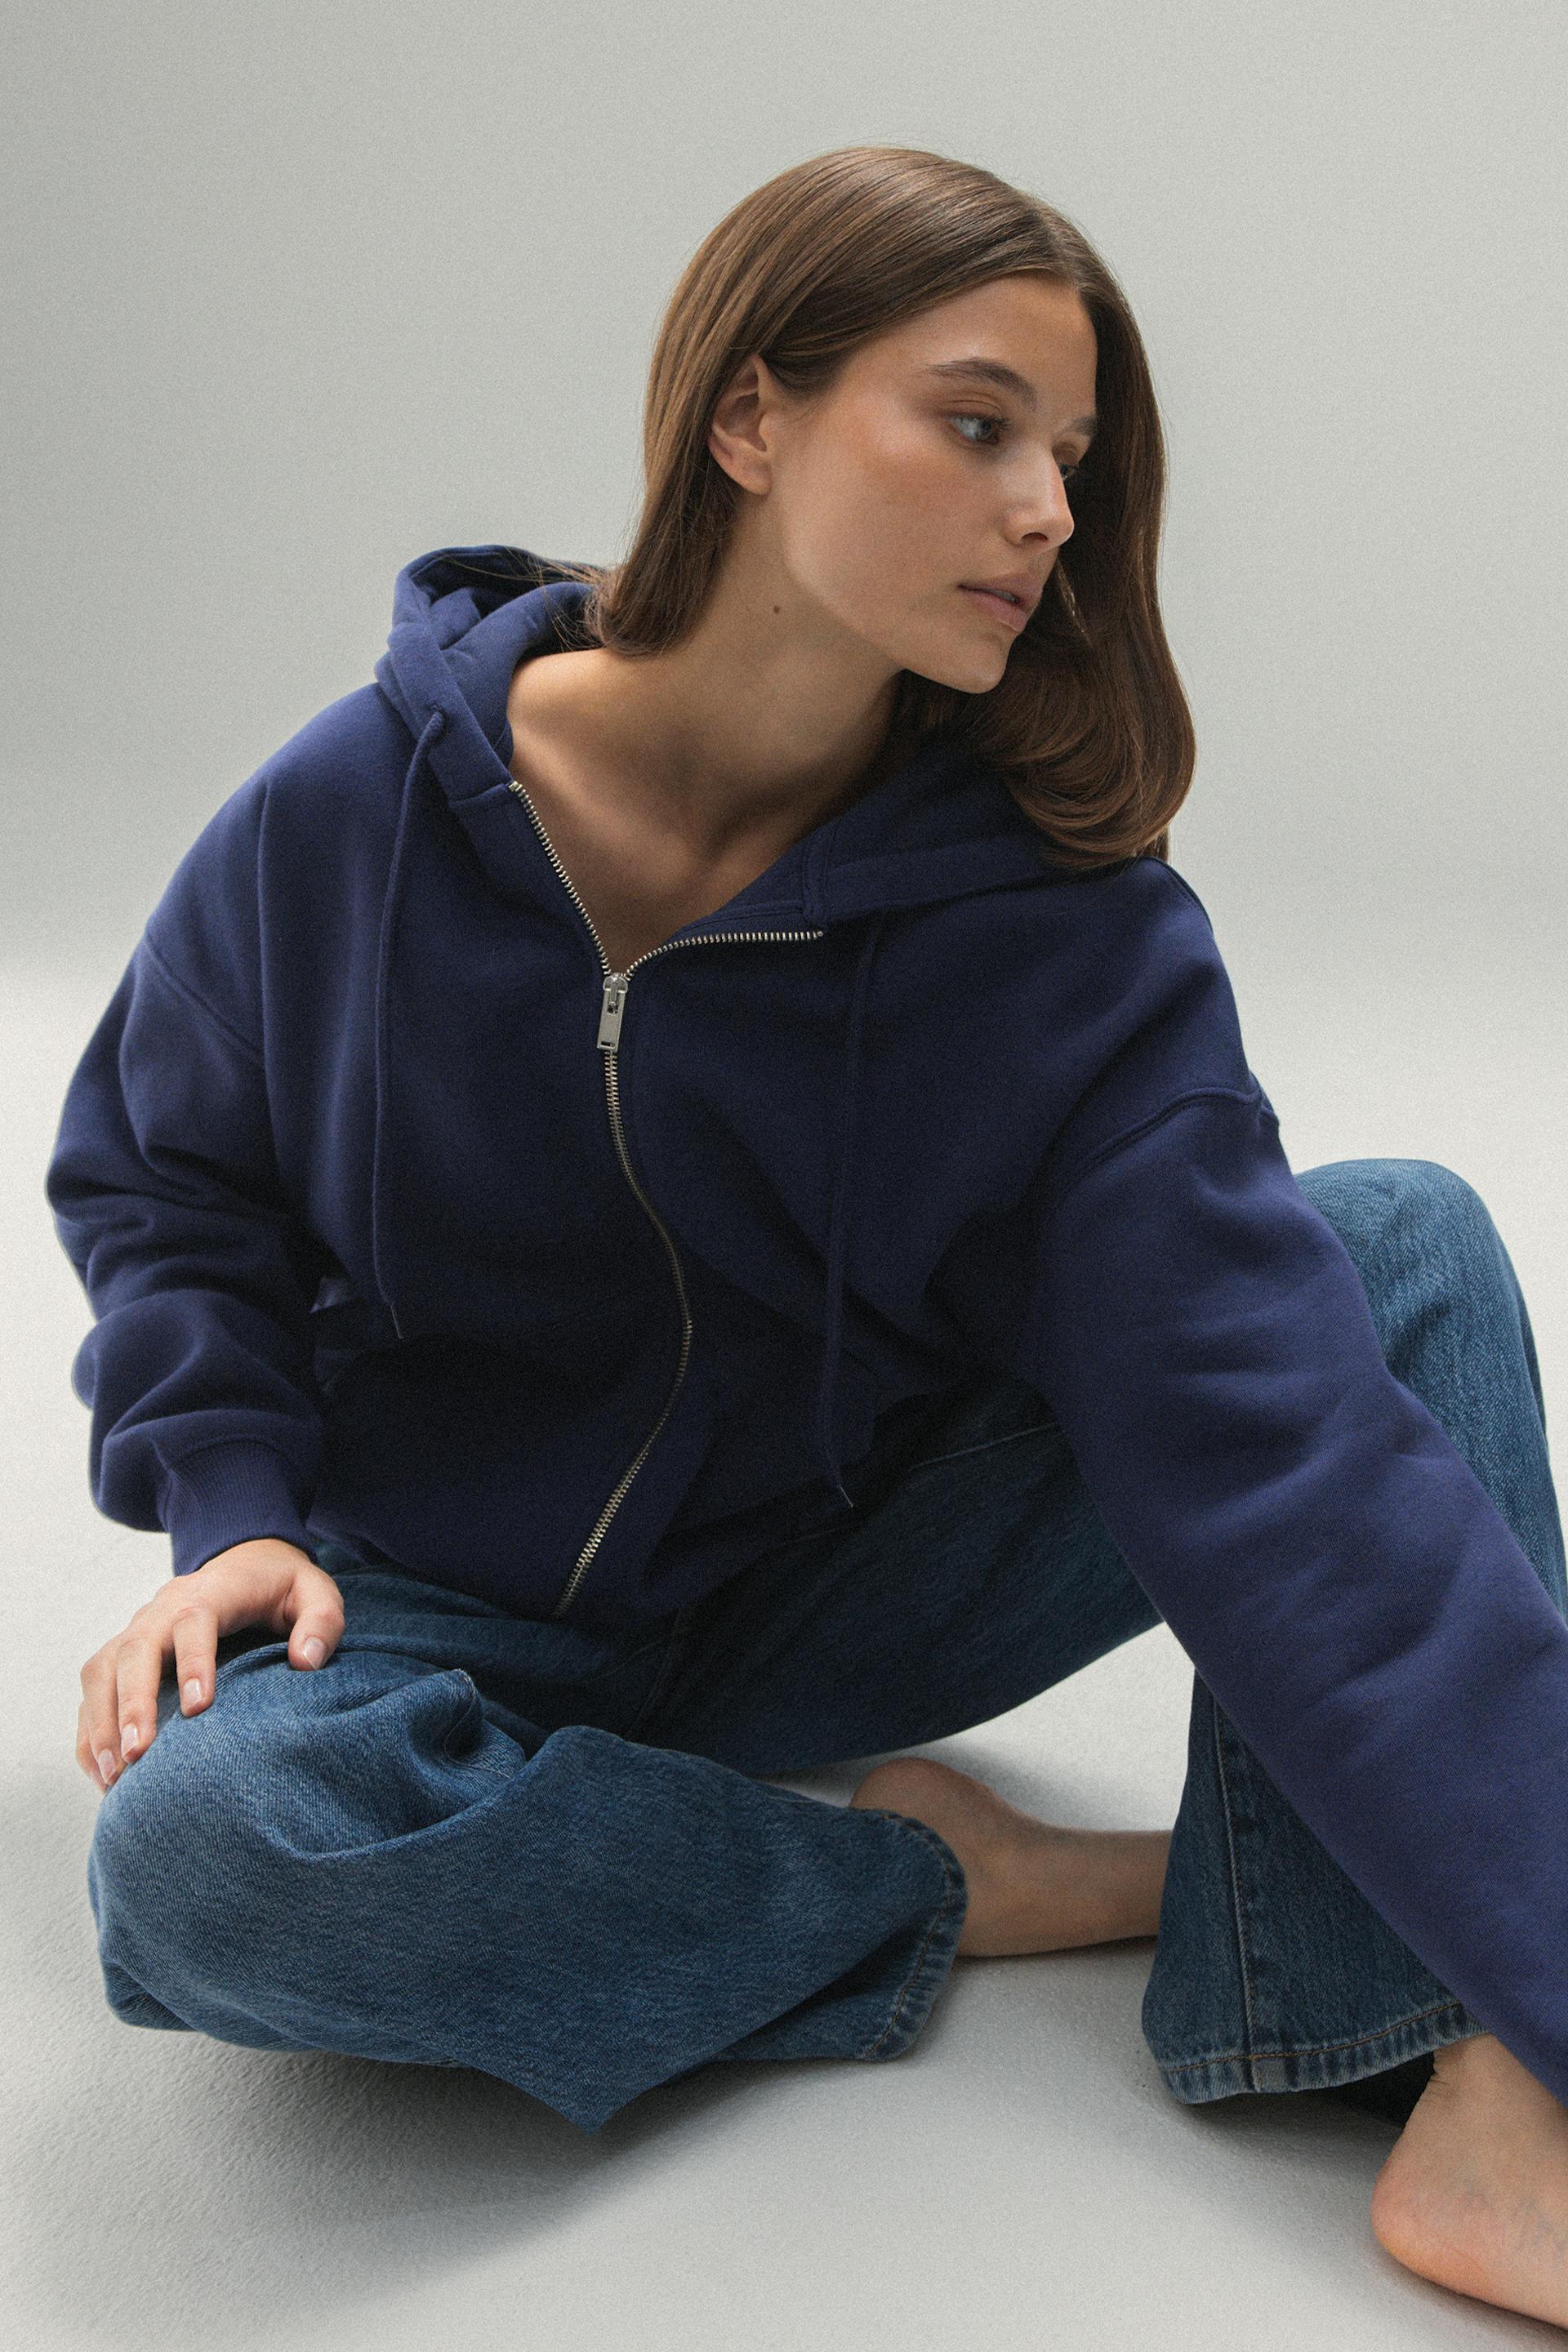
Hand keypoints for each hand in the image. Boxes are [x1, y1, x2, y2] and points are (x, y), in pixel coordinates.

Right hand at [76, 1537, 344, 1792]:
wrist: (245, 1563)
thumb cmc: (282, 1587)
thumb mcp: (318, 1592)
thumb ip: (323, 1621)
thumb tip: (306, 1661)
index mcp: (213, 1591)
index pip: (194, 1620)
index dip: (193, 1661)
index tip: (199, 1707)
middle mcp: (164, 1608)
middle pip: (135, 1647)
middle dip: (132, 1701)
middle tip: (137, 1753)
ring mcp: (138, 1630)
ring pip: (103, 1669)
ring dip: (102, 1722)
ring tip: (114, 1775)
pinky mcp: (123, 1654)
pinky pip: (94, 1690)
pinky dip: (91, 1731)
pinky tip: (104, 1774)